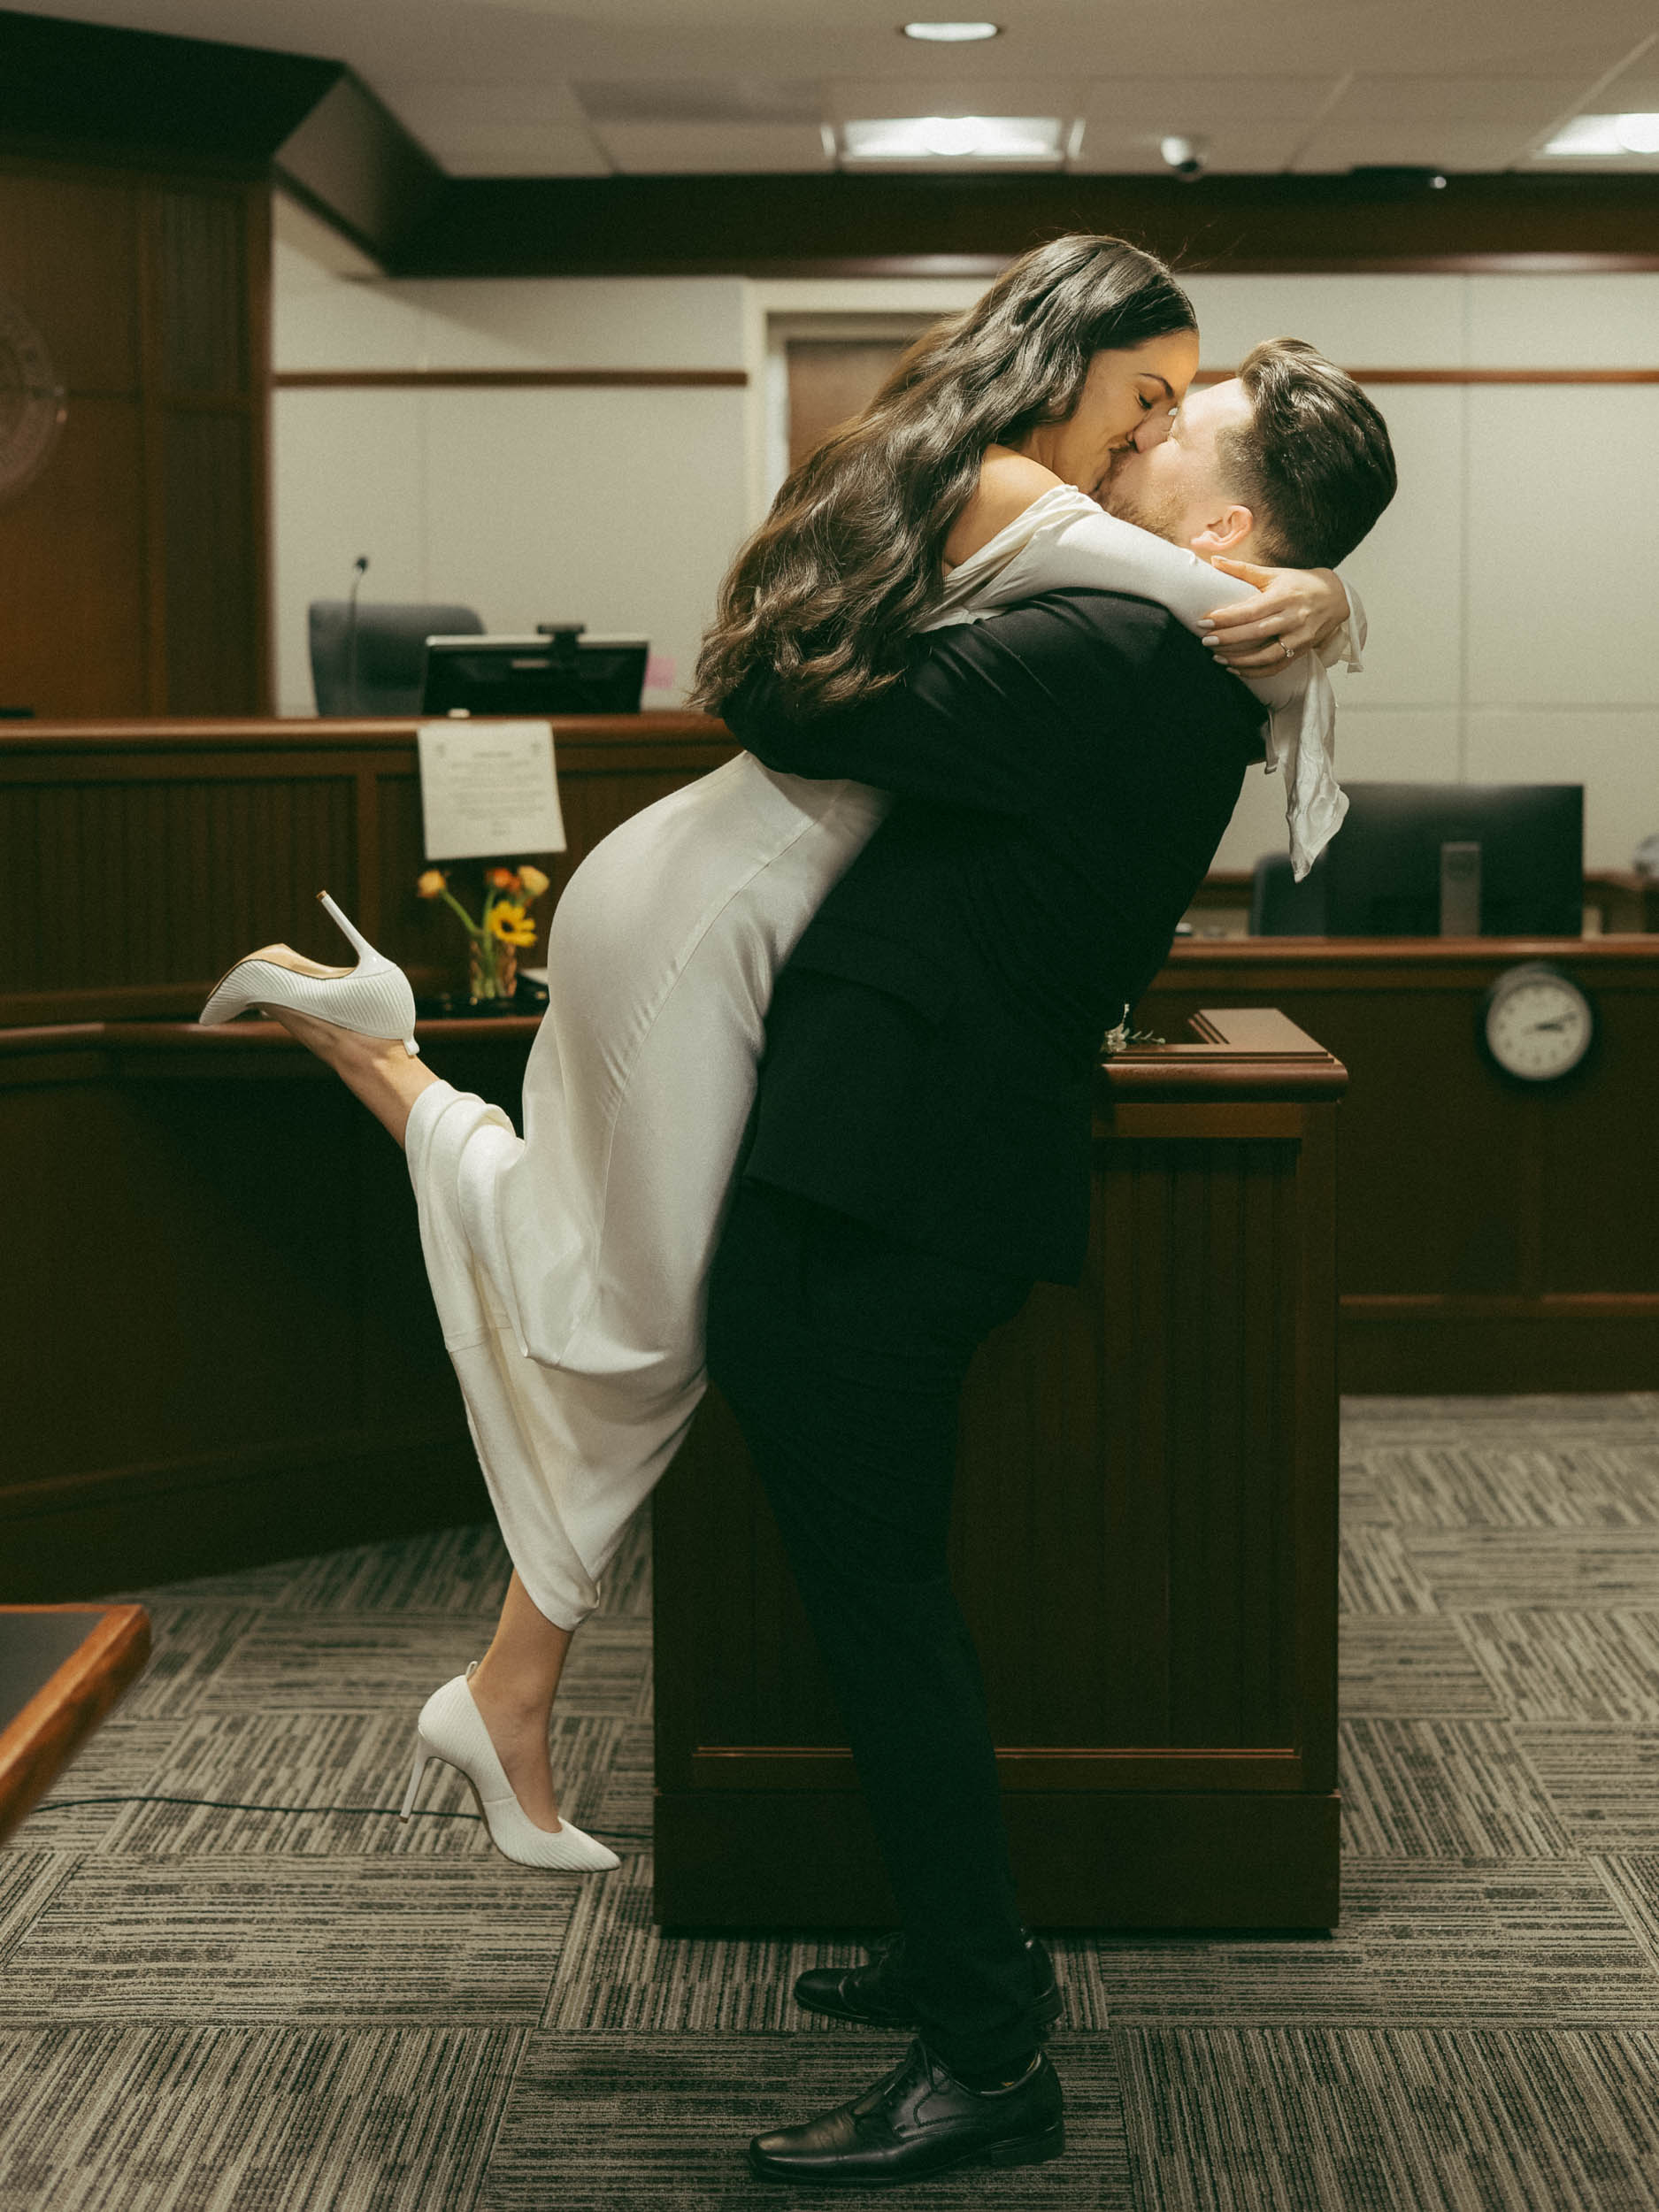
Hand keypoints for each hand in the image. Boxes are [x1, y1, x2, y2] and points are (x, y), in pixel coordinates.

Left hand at [1200, 559, 1349, 671]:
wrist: (1336, 597)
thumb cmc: (1299, 584)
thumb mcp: (1274, 574)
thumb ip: (1243, 570)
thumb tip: (1214, 560)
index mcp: (1285, 596)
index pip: (1251, 610)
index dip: (1227, 617)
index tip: (1205, 621)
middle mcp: (1294, 618)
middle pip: (1257, 633)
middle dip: (1229, 639)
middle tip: (1206, 641)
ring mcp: (1300, 637)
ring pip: (1267, 655)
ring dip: (1240, 660)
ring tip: (1217, 658)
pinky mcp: (1302, 651)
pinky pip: (1277, 667)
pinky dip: (1255, 672)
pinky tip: (1236, 669)